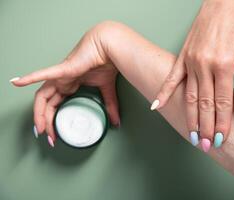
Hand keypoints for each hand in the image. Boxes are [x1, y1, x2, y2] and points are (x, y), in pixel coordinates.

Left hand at [11, 24, 119, 145]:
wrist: (111, 48)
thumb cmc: (106, 62)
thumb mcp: (106, 90)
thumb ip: (109, 106)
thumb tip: (116, 121)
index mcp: (71, 85)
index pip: (57, 106)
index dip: (54, 121)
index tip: (56, 135)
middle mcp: (62, 82)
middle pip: (47, 105)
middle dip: (46, 122)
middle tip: (49, 138)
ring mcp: (61, 76)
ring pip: (43, 96)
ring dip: (39, 113)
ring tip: (39, 128)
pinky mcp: (64, 69)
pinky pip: (44, 74)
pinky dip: (31, 78)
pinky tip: (17, 82)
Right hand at [152, 0, 233, 150]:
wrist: (223, 4)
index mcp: (223, 64)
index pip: (222, 101)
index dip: (222, 122)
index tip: (221, 138)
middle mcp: (204, 65)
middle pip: (204, 104)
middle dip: (206, 127)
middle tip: (206, 145)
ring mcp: (190, 62)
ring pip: (189, 96)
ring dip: (190, 118)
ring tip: (191, 135)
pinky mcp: (182, 57)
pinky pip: (171, 78)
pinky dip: (163, 93)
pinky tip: (156, 106)